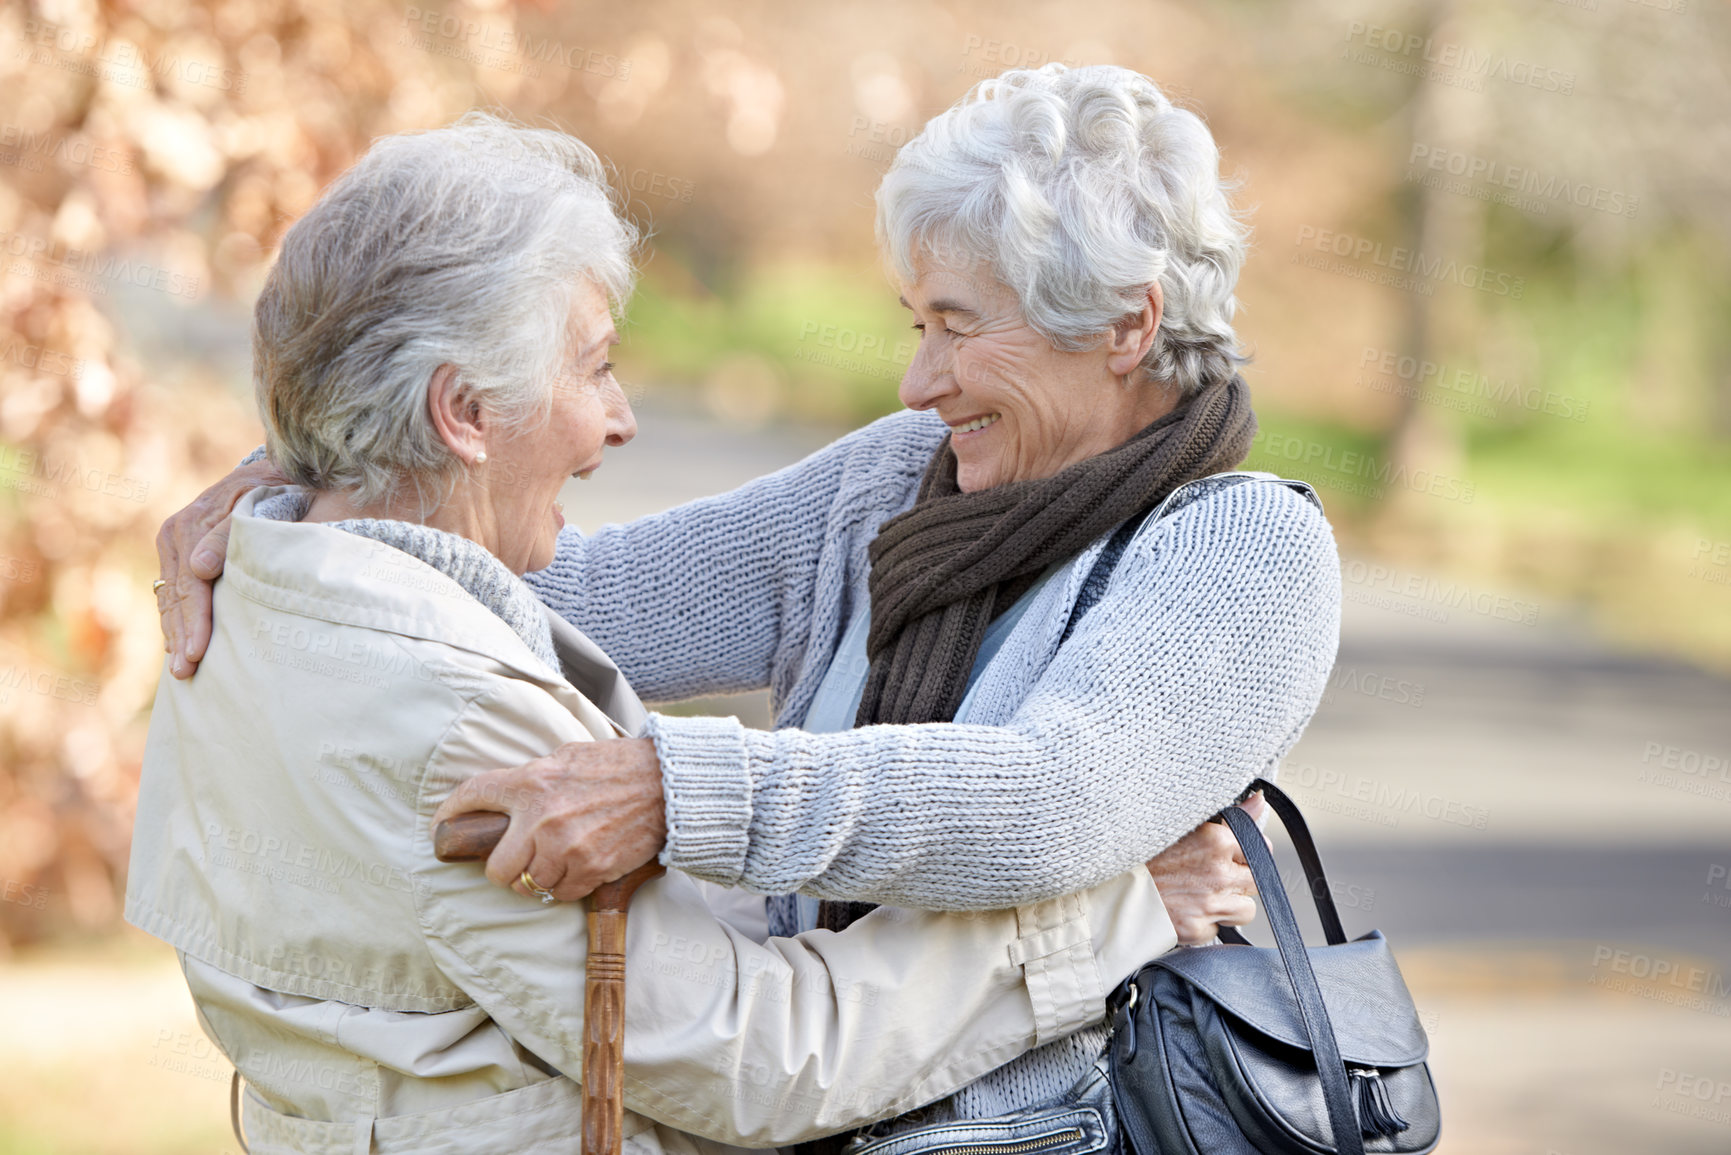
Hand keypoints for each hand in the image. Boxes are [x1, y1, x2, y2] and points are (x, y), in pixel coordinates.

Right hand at [155, 459, 288, 677]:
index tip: (196, 652)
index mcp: (192, 523)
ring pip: (169, 597)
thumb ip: (229, 533)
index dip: (194, 621)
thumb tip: (200, 567)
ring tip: (180, 671)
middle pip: (176, 595)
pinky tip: (178, 645)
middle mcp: (176, 534)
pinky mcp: (179, 553)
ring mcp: (175, 544)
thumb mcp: (261, 502)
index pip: (191, 585)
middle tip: (185, 673)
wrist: (276, 470)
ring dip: (174, 633)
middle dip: (180, 636)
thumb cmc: (276, 488)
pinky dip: (175, 620)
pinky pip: (171, 592)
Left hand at [431, 737, 667, 901]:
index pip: (474, 797)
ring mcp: (566, 848)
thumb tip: (506, 799)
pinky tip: (577, 867)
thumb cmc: (617, 765)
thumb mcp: (567, 758)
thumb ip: (533, 778)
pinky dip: (565, 887)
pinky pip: (562, 894)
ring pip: (529, 887)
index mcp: (532, 781)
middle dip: (503, 869)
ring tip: (552, 863)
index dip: (450, 814)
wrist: (667, 783)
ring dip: (536, 880)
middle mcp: (542, 818)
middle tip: (515, 861)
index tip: (443, 827)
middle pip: (496, 868)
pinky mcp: (591, 869)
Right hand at [1145, 791, 1267, 944]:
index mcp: (1216, 841)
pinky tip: (1184, 911)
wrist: (1111, 889)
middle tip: (1213, 878)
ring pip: (1245, 911)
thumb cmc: (1144, 855)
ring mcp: (1210, 905)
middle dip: (1240, 881)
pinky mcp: (1198, 930)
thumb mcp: (1186, 825)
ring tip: (1200, 897)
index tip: (1230, 857)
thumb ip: (1231, 816)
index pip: (1259, 849)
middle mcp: (1218, 874)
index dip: (1243, 855)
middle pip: (1256, 882)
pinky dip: (1204, 924)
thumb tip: (1259, 800)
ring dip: (1228, 906)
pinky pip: (1217, 930)